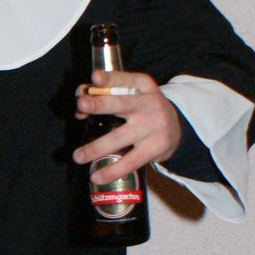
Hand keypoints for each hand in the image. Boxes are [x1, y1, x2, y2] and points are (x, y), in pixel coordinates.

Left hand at [74, 69, 181, 183]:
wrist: (176, 127)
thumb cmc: (141, 108)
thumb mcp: (131, 95)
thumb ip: (103, 96)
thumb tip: (79, 111)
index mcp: (142, 85)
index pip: (124, 79)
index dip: (109, 78)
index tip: (94, 78)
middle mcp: (148, 103)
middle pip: (121, 104)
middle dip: (99, 104)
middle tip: (81, 105)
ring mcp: (153, 126)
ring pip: (120, 137)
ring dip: (96, 147)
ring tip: (77, 156)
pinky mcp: (155, 147)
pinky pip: (131, 161)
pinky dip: (112, 170)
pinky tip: (97, 176)